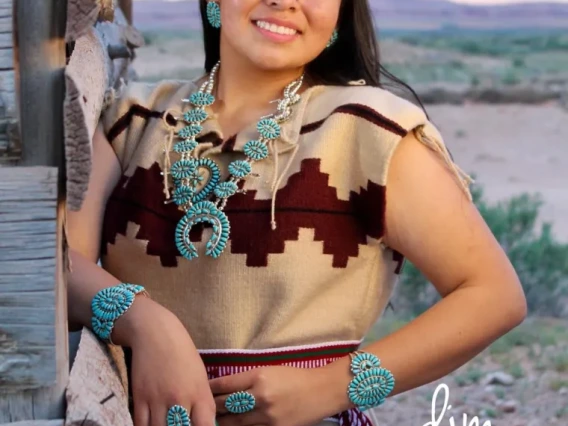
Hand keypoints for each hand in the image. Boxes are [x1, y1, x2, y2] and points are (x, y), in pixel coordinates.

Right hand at [122, 298, 215, 425]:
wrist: (156, 332)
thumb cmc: (182, 353)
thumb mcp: (200, 376)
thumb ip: (202, 403)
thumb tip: (205, 425)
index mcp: (200, 393)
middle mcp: (181, 399)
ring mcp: (159, 399)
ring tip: (165, 425)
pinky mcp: (140, 397)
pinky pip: (140, 425)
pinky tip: (151, 425)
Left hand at [210, 366, 335, 425]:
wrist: (323, 391)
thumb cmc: (295, 377)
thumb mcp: (270, 370)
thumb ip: (247, 379)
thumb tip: (224, 389)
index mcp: (259, 376)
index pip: (225, 385)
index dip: (210, 389)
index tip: (202, 390)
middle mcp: (260, 396)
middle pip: (226, 405)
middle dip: (213, 406)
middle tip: (200, 408)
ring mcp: (267, 416)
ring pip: (234, 423)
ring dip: (221, 421)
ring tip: (211, 420)